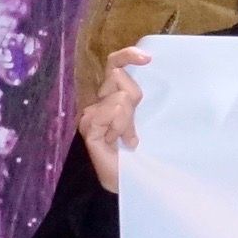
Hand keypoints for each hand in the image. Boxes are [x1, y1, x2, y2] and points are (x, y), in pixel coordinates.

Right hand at [79, 47, 150, 193]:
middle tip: (132, 125)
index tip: (148, 59)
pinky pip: (110, 112)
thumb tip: (141, 75)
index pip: (114, 65)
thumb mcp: (144, 118)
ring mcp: (90, 116)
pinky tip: (117, 141)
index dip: (127, 56)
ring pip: (120, 98)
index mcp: (111, 98)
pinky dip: (120, 126)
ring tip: (126, 139)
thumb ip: (139, 99)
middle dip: (133, 96)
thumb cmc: (140, 151)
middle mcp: (97, 104)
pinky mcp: (90, 129)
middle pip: (117, 76)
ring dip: (129, 120)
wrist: (131, 181)